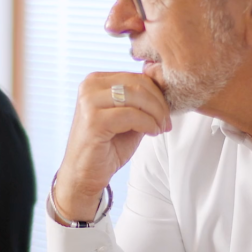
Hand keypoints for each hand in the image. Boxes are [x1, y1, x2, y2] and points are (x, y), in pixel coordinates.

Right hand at [54, 72, 170, 220]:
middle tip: (166, 122)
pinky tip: (151, 133)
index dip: (158, 93)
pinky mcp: (93, 120)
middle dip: (159, 103)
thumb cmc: (106, 146)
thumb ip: (140, 101)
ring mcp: (89, 102)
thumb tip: (165, 89)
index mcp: (96, 81)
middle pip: (138, 83)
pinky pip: (131, 115)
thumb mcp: (127, 117)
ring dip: (155, 113)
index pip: (136, 77)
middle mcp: (90, 86)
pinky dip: (147, 123)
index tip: (167, 112)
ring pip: (136, 96)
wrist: (84, 174)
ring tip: (159, 128)